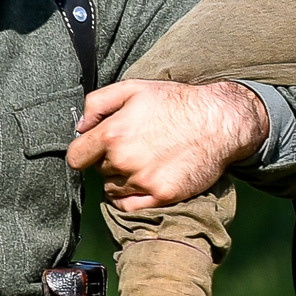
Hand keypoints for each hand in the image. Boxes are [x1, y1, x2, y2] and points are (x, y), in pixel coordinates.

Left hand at [67, 80, 266, 210]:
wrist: (219, 121)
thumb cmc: (176, 102)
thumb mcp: (133, 88)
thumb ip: (97, 103)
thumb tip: (79, 127)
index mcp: (113, 133)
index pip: (77, 157)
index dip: (84, 152)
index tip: (94, 150)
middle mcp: (124, 160)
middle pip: (99, 172)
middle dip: (109, 161)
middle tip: (133, 147)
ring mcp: (143, 180)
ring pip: (113, 190)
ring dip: (122, 179)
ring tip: (144, 162)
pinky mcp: (162, 195)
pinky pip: (130, 207)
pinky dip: (131, 198)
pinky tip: (144, 182)